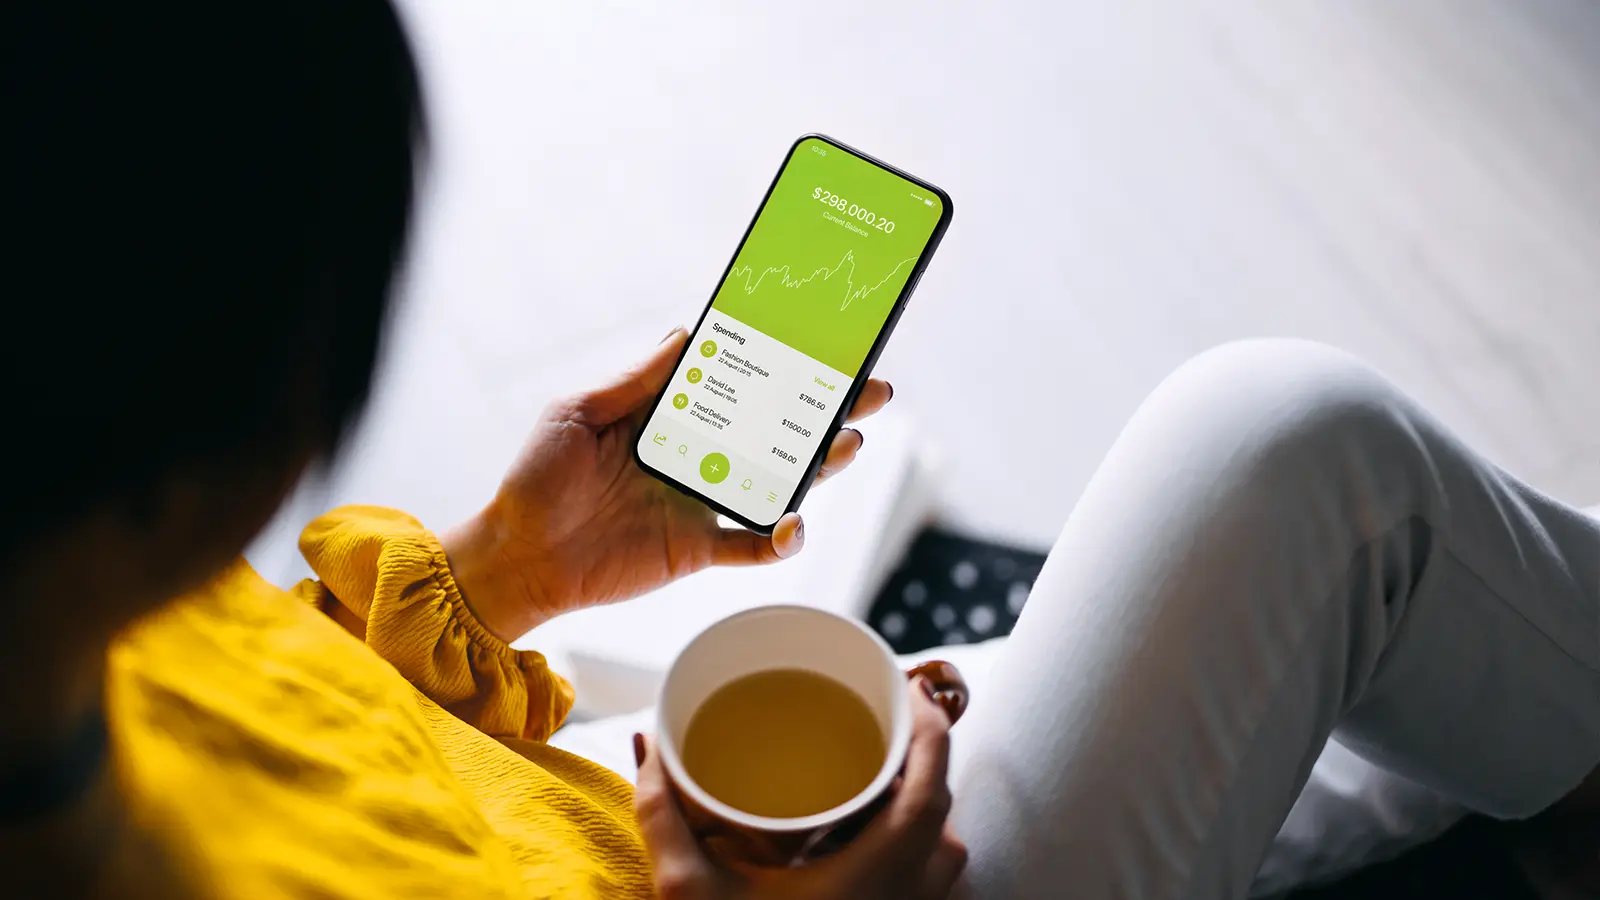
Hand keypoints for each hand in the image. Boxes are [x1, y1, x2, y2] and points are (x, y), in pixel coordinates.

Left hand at [441, 328, 894, 640]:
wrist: (516, 557)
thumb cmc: (536, 479)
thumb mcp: (577, 413)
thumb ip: (633, 380)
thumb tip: (685, 333)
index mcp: (668, 415)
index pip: (736, 381)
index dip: (777, 361)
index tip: (818, 336)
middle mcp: (695, 453)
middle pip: (774, 427)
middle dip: (826, 408)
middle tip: (870, 389)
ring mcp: (700, 500)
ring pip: (778, 480)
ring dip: (819, 465)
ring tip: (850, 442)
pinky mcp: (697, 548)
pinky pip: (750, 545)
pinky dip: (778, 540)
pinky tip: (794, 525)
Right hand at [633, 678, 967, 899]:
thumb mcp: (688, 891)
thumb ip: (664, 815)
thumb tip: (648, 747)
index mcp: (873, 876)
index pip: (931, 785)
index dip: (931, 726)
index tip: (908, 688)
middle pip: (942, 812)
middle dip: (922, 758)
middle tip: (885, 721)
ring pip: (944, 853)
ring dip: (923, 809)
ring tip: (881, 776)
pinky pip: (929, 886)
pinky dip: (915, 852)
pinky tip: (869, 841)